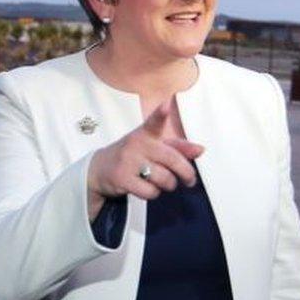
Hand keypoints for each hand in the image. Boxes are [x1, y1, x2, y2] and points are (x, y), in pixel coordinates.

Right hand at [86, 103, 204, 217]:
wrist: (99, 169)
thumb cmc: (132, 156)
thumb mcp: (152, 146)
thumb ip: (177, 147)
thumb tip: (200, 150)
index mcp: (145, 134)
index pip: (153, 122)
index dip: (160, 114)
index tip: (165, 105)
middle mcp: (137, 144)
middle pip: (172, 159)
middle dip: (186, 173)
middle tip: (189, 180)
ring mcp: (128, 161)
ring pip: (164, 179)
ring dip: (167, 185)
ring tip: (160, 182)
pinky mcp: (122, 178)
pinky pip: (151, 192)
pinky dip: (153, 194)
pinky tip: (145, 188)